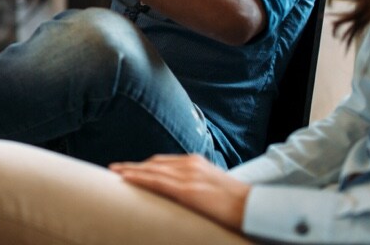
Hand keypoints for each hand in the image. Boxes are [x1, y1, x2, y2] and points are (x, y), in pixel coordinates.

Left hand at [110, 154, 249, 231]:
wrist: (254, 208)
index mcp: (196, 162)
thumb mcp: (214, 187)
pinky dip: (140, 179)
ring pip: (151, 170)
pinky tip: (127, 179)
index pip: (164, 162)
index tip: (132, 167)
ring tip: (115, 172)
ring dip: (131, 171)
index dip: (145, 165)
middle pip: (154, 163)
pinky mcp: (187, 190)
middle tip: (116, 168)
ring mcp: (188, 176)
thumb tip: (187, 195)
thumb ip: (198, 186)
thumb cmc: (238, 203)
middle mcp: (190, 164)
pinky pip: (157, 182)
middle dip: (135, 166)